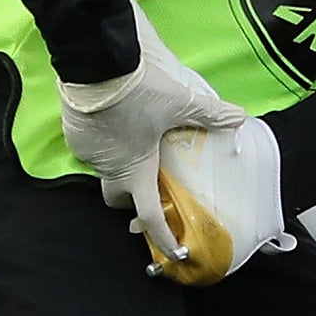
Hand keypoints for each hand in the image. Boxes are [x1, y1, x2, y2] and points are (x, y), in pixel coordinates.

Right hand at [58, 35, 245, 262]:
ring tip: (134, 138)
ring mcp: (88, 154)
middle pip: (118, 197)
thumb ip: (209, 114)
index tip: (173, 250)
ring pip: (104, 168)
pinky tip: (116, 121)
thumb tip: (239, 117)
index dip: (162, 236)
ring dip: (118, 162)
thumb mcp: (179, 102)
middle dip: (131, 198)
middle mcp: (109, 168)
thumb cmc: (139, 92)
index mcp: (136, 169)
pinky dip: (104, 142)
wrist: (96, 65)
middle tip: (150, 183)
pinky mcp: (75, 135)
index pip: (149, 214)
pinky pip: (91, 147)